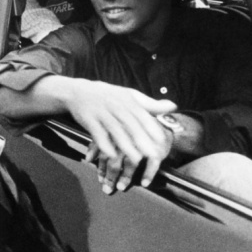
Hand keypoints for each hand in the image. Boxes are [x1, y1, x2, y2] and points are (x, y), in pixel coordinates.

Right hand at [62, 79, 176, 186]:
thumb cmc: (108, 96)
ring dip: (126, 146)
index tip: (161, 140)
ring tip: (136, 159)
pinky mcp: (88, 121)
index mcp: (127, 101)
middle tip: (153, 154)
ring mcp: (101, 113)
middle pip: (130, 125)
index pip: (141, 115)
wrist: (78, 92)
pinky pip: (97, 134)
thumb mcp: (129, 96)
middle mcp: (115, 106)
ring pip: (115, 131)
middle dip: (141, 140)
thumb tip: (173, 106)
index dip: (151, 128)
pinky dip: (104, 144)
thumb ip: (150, 104)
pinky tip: (112, 155)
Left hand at [86, 127, 171, 194]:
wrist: (157, 124)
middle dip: (110, 176)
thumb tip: (87, 159)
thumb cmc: (130, 131)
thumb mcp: (112, 134)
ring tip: (121, 187)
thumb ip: (98, 144)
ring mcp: (142, 144)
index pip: (104, 153)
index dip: (101, 168)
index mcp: (114, 134)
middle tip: (107, 189)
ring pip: (132, 161)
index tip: (100, 180)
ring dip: (126, 176)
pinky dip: (148, 173)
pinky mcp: (157, 148)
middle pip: (115, 159)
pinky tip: (144, 183)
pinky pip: (153, 162)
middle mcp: (126, 139)